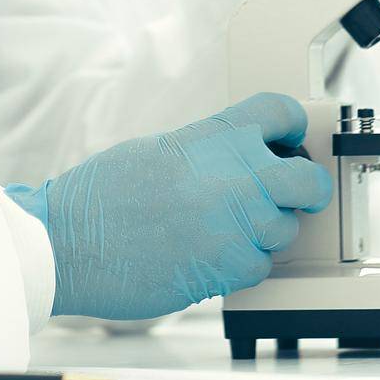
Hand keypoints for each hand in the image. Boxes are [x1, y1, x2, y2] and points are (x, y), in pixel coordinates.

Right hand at [5, 94, 332, 319]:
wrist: (70, 241)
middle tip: (292, 195)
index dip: (293, 129)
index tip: (291, 142)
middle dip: (305, 190)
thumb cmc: (104, 195)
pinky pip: (261, 266)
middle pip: (309, 181)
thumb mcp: (163, 150)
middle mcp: (236, 173)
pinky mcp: (231, 266)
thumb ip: (212, 152)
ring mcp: (238, 222)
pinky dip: (242, 265)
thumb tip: (246, 161)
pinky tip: (210, 255)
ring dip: (265, 233)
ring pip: (286, 229)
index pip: (283, 113)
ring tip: (224, 230)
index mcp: (216, 135)